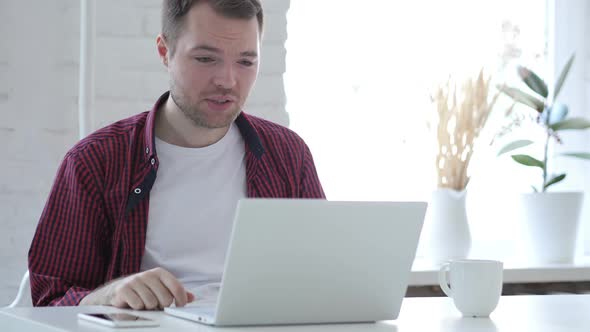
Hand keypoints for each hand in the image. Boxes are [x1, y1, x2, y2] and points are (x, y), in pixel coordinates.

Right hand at [80, 267, 194, 309]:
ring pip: (151, 303)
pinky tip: (134, 304)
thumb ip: (176, 293)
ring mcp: (136, 280)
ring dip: (148, 308)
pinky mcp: (124, 289)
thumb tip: (191, 297)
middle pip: (165, 298)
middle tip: (154, 305)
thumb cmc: (142, 291)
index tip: (179, 307)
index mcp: (160, 273)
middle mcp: (148, 274)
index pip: (176, 287)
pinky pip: (138, 305)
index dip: (180, 300)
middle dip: (161, 306)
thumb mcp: (160, 289)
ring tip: (143, 304)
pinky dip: (137, 308)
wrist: (117, 291)